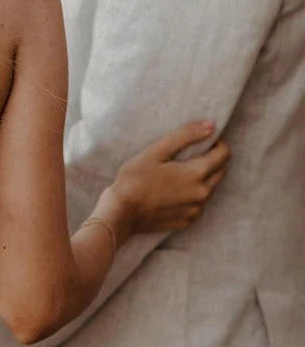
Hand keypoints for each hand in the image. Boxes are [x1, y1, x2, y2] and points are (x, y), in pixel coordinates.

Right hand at [100, 120, 229, 238]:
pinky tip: (172, 191)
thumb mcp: (156, 151)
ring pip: (209, 188)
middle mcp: (202, 193)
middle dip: (212, 159)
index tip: (204, 139)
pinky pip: (197, 204)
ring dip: (201, 178)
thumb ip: (185, 136)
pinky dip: (190, 195)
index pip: (223, 154)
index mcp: (197, 173)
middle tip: (190, 154)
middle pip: (220, 171)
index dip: (217, 143)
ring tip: (177, 173)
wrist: (122, 213)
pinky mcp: (187, 221)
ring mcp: (195, 210)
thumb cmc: (135, 179)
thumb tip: (211, 125)